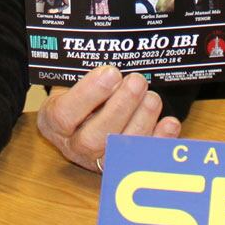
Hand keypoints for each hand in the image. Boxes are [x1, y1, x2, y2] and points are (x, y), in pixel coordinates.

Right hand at [37, 65, 179, 172]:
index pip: (65, 114)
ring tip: (152, 98)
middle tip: (137, 81)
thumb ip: (85, 72)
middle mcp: (74, 146)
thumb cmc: (78, 94)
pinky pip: (143, 160)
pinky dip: (159, 142)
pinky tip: (169, 124)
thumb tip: (112, 58)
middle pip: (94, 138)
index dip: (89, 95)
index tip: (110, 72)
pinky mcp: (124, 166)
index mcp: (54, 122)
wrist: (80, 119)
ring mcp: (98, 160)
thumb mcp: (71, 80)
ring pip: (119, 151)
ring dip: (141, 122)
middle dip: (120, 108)